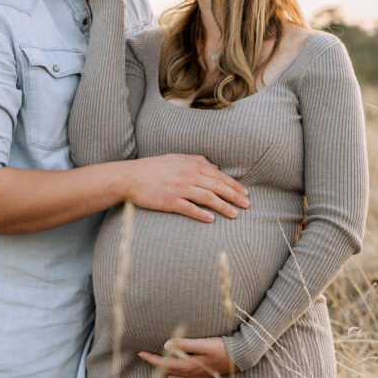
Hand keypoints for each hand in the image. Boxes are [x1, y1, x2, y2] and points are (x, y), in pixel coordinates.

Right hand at [124, 154, 248, 221]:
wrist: (130, 177)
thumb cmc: (154, 168)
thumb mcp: (177, 158)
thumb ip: (197, 160)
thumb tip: (215, 166)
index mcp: (191, 164)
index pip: (218, 175)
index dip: (234, 185)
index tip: (245, 193)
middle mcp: (188, 175)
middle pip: (217, 186)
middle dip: (235, 196)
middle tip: (247, 205)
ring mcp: (179, 189)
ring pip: (207, 198)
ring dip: (223, 207)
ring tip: (235, 214)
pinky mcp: (169, 201)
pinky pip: (189, 209)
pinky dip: (202, 214)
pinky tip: (212, 220)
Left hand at [139, 336, 237, 377]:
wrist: (241, 357)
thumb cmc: (222, 348)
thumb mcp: (203, 344)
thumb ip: (185, 344)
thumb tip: (166, 345)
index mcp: (189, 366)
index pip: (165, 363)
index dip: (152, 358)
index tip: (140, 352)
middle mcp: (191, 373)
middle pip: (167, 369)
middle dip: (154, 363)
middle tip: (142, 355)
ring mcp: (197, 375)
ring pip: (175, 374)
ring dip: (163, 369)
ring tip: (153, 365)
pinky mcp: (203, 374)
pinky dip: (175, 377)